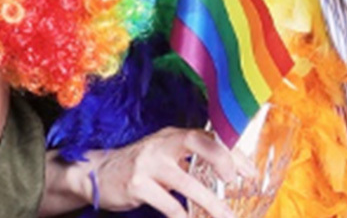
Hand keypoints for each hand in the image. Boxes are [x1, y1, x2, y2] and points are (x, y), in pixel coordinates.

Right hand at [82, 127, 255, 217]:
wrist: (97, 173)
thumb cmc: (141, 167)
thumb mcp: (166, 156)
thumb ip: (191, 160)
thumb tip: (230, 174)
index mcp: (173, 136)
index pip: (208, 136)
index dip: (231, 152)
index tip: (249, 172)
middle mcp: (162, 145)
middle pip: (197, 142)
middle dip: (222, 159)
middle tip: (237, 182)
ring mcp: (148, 164)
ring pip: (185, 182)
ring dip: (209, 202)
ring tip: (225, 216)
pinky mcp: (137, 185)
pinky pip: (167, 204)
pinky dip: (181, 216)